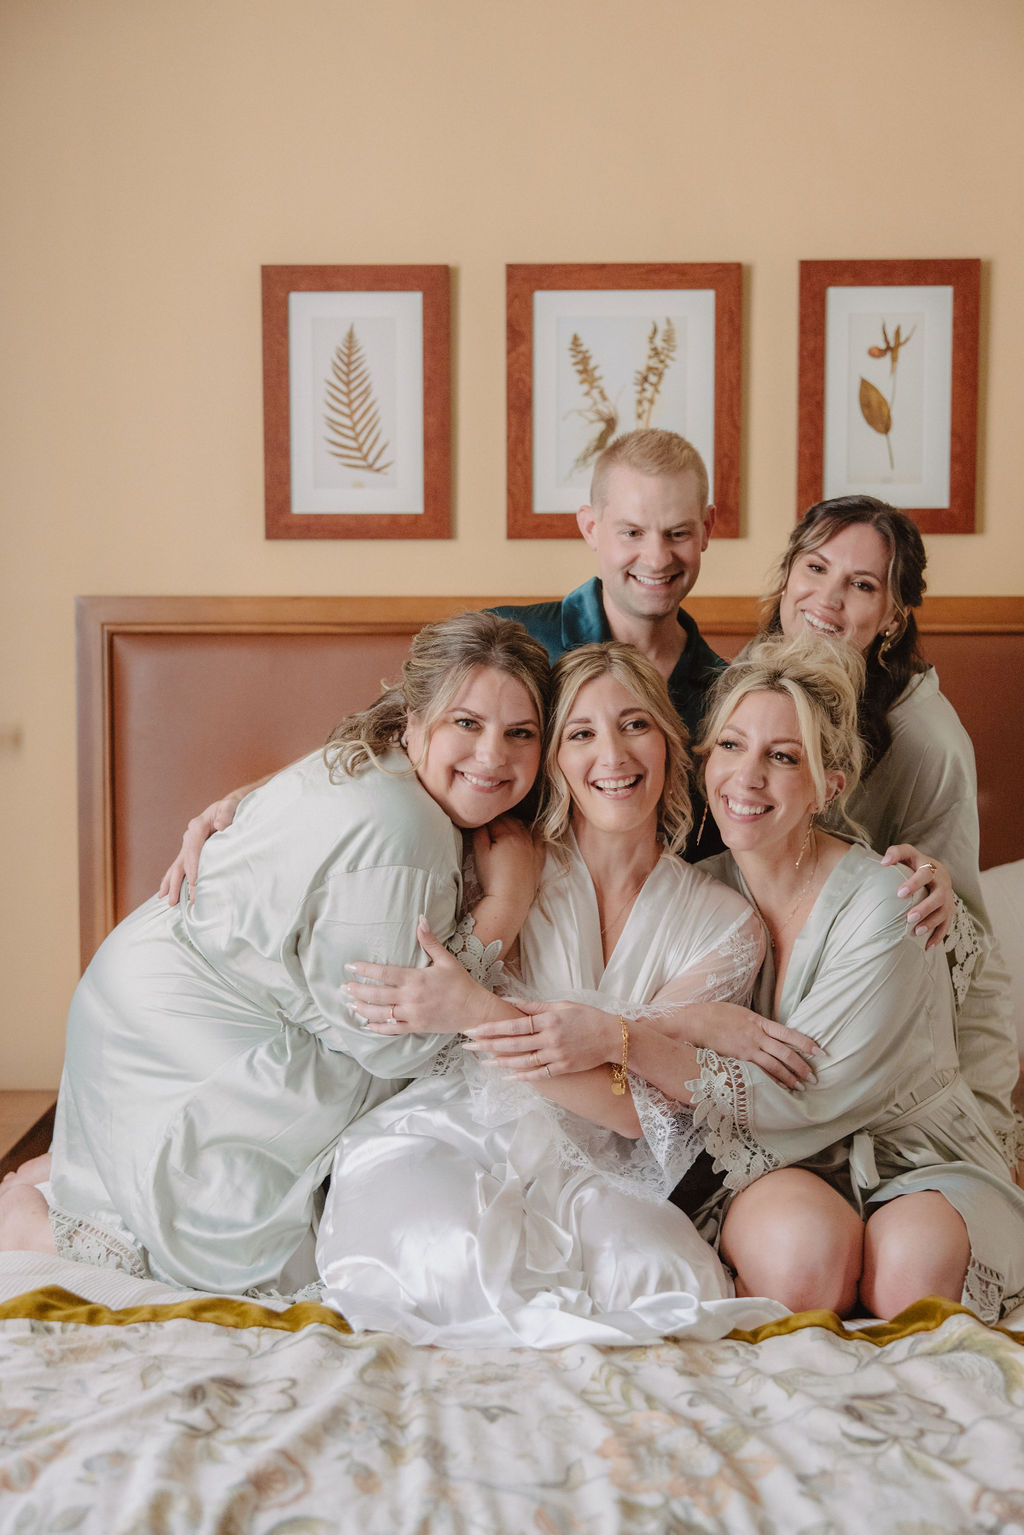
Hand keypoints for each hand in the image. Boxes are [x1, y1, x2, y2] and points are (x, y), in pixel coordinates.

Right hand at [157, 790, 245, 904]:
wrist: (230, 806)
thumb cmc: (232, 807)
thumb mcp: (231, 806)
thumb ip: (226, 814)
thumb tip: (221, 825)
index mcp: (197, 826)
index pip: (193, 850)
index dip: (194, 867)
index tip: (196, 883)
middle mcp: (189, 836)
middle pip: (182, 862)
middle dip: (178, 882)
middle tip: (175, 901)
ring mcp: (188, 844)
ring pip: (177, 866)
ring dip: (171, 884)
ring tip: (168, 901)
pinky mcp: (191, 850)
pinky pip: (179, 866)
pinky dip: (172, 879)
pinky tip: (166, 892)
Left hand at [345, 918, 495, 1034]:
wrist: (474, 1010)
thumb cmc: (460, 983)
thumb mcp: (446, 960)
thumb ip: (429, 941)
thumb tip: (421, 919)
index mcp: (416, 979)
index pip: (384, 973)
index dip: (365, 970)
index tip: (351, 966)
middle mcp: (411, 997)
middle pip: (377, 994)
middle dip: (358, 991)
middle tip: (345, 987)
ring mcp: (412, 1014)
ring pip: (381, 1013)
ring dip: (364, 1009)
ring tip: (351, 1005)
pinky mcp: (416, 1026)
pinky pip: (393, 1029)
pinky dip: (378, 1028)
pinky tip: (367, 1026)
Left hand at [463, 998, 618, 1077]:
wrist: (612, 1037)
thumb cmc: (587, 1017)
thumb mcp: (561, 1005)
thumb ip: (534, 1006)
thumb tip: (509, 1001)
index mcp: (549, 1019)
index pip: (514, 1025)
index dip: (492, 1028)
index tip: (474, 1029)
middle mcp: (551, 1038)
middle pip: (513, 1044)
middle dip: (488, 1044)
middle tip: (468, 1044)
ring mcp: (557, 1055)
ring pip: (523, 1061)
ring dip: (501, 1062)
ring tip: (483, 1061)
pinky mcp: (563, 1068)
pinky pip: (539, 1075)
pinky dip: (522, 1077)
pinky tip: (507, 1077)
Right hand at [471, 817, 543, 899]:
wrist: (510, 900)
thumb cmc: (493, 879)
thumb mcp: (480, 854)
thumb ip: (479, 835)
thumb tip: (480, 824)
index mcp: (508, 835)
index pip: (495, 820)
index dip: (485, 820)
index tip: (480, 822)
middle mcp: (523, 838)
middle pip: (510, 821)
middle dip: (499, 820)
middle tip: (490, 825)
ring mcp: (533, 848)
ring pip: (524, 827)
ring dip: (514, 824)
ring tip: (505, 828)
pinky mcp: (539, 858)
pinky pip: (539, 840)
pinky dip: (533, 834)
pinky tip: (527, 834)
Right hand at [687, 1002, 818, 1090]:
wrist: (694, 1023)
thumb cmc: (714, 1014)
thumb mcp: (739, 1013)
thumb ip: (755, 1023)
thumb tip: (767, 1031)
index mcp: (758, 1022)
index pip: (789, 1034)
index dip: (806, 1043)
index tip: (820, 1052)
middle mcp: (756, 1036)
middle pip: (785, 1054)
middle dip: (801, 1067)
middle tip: (813, 1078)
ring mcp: (746, 1050)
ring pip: (773, 1067)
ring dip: (788, 1078)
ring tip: (799, 1088)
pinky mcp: (736, 1061)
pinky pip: (757, 1073)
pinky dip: (770, 1082)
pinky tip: (777, 1089)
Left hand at [882, 844, 953, 948]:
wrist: (935, 870)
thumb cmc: (915, 863)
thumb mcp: (907, 854)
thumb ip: (896, 853)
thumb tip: (883, 862)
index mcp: (931, 868)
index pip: (925, 873)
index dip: (914, 883)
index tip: (900, 893)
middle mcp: (943, 884)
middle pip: (938, 897)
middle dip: (925, 908)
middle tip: (909, 917)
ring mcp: (948, 898)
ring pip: (944, 912)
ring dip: (931, 923)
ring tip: (916, 932)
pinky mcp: (949, 910)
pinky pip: (946, 925)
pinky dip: (938, 936)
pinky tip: (928, 947)